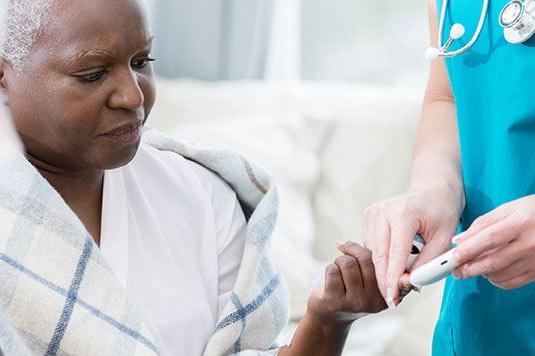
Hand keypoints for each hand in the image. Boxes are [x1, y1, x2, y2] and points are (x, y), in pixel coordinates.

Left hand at [306, 241, 386, 330]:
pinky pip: (332, 270)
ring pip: (347, 263)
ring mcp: (354, 302)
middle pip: (364, 258)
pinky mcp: (335, 302)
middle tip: (346, 256)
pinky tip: (330, 277)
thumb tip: (382, 235)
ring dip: (339, 261)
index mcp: (389, 293)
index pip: (386, 263)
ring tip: (339, 269)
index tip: (375, 243)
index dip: (379, 251)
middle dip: (351, 252)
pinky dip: (329, 267)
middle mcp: (374, 300)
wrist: (330, 318)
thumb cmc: (353, 291)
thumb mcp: (372, 283)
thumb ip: (381, 265)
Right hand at [363, 184, 462, 306]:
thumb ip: (428, 263)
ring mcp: (373, 212)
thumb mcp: (444, 239)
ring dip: (384, 270)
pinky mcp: (369, 215)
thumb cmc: (442, 211)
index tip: (391, 299)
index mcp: (403, 214)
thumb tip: (411, 284)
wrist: (433, 188)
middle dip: (384, 280)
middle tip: (393, 300)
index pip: (394, 254)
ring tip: (401, 278)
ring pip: (372, 252)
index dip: (391, 280)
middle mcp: (383, 212)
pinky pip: (371, 245)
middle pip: (378, 256)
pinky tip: (395, 261)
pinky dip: (381, 258)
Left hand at [452, 195, 534, 288]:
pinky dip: (497, 280)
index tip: (453, 257)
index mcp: (521, 222)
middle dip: (470, 268)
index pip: (488, 239)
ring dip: (482, 274)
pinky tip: (490, 273)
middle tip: (456, 270)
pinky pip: (513, 282)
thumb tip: (459, 240)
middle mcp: (531, 243)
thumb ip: (483, 223)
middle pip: (493, 262)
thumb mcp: (510, 208)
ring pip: (501, 275)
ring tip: (473, 267)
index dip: (468, 250)